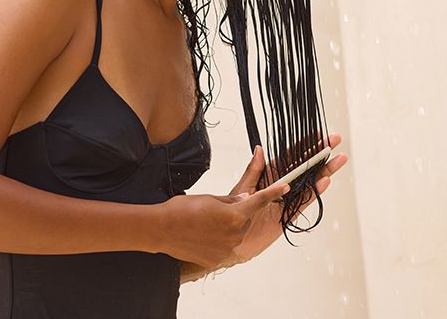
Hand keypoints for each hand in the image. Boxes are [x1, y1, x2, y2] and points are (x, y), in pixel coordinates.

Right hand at [157, 179, 290, 268]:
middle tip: (215, 211)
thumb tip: (246, 200)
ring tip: (204, 224)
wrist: (161, 229)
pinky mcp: (216, 259)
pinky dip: (217, 241)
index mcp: (235, 214)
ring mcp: (226, 248)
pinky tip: (201, 236)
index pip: (260, 201)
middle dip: (237, 214)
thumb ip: (232, 201)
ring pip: (235, 235)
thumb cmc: (183, 209)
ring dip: (227, 229)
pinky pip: (223, 247)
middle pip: (245, 220)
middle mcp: (234, 233)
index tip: (285, 187)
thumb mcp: (210, 198)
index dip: (274, 192)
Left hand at [227, 133, 347, 265]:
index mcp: (270, 175)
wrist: (231, 241)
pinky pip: (304, 200)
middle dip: (320, 153)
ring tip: (339, 158)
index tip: (319, 134)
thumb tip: (260, 148)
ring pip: (309, 181)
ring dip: (324, 170)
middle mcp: (282, 185)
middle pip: (305, 166)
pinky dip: (315, 191)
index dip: (304, 145)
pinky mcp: (289, 214)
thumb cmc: (233, 213)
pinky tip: (325, 181)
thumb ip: (253, 170)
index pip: (290, 156)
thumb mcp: (242, 188)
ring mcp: (288, 199)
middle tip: (336, 140)